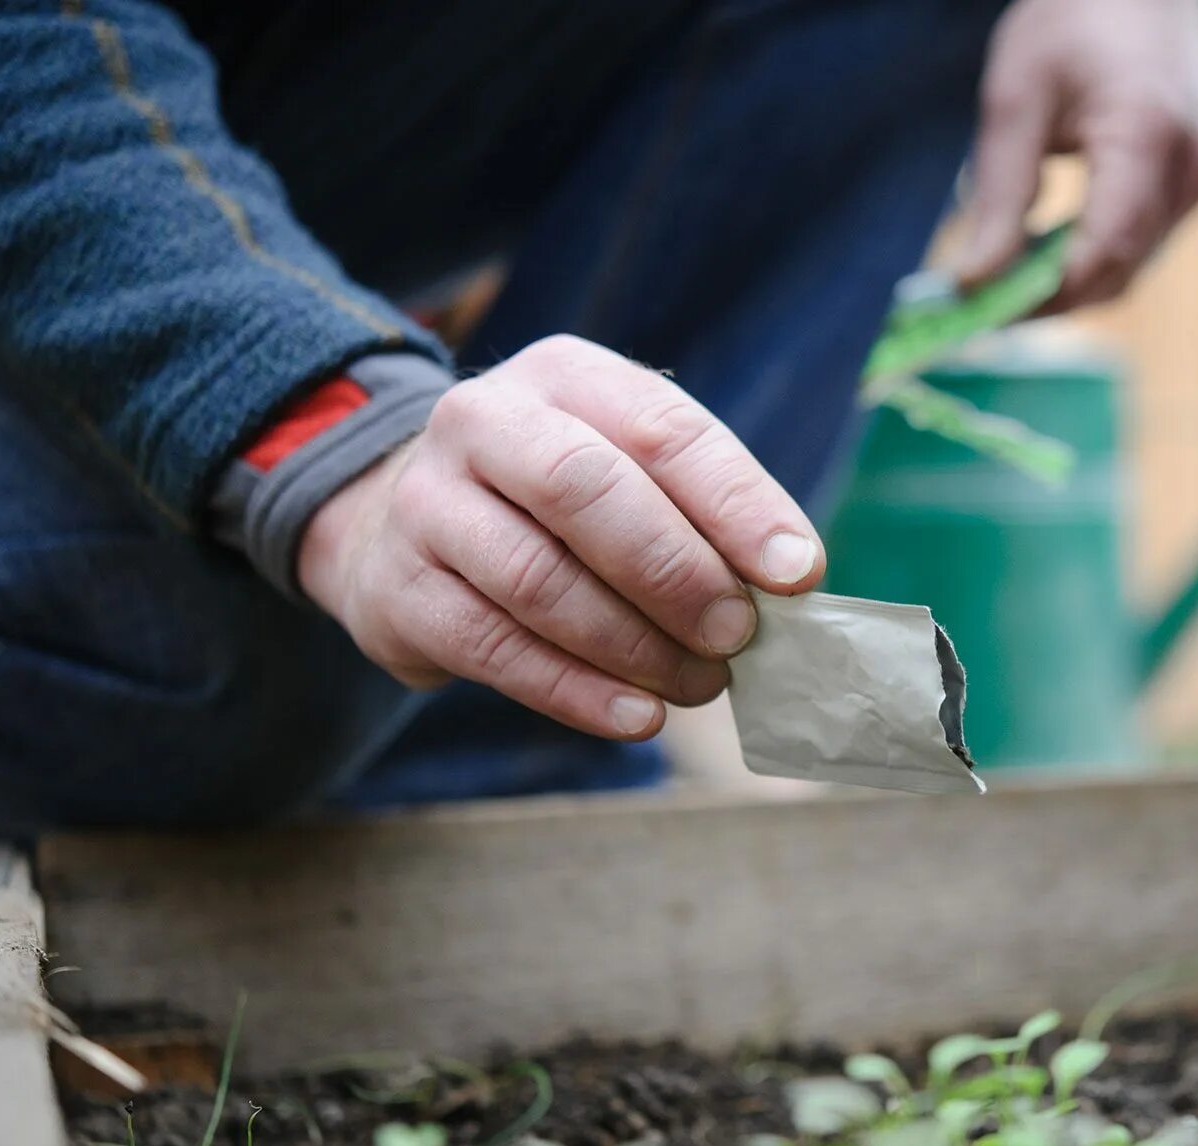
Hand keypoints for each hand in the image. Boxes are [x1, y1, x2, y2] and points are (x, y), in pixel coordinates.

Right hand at [298, 335, 824, 740]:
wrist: (401, 528)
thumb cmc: (555, 505)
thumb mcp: (628, 473)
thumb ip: (704, 514)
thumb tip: (789, 583)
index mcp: (565, 376)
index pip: (663, 430)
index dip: (738, 504)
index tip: (798, 573)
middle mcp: (484, 422)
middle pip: (585, 490)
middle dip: (676, 573)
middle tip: (738, 636)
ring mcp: (428, 504)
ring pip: (538, 579)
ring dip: (634, 646)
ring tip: (700, 685)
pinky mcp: (400, 591)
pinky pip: (496, 649)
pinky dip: (576, 691)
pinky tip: (637, 717)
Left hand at [958, 0, 1197, 312]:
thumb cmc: (1074, 18)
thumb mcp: (1015, 98)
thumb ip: (999, 197)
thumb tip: (973, 282)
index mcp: (1148, 135)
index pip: (1105, 249)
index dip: (1044, 295)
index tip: (982, 313)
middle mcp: (1191, 167)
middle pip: (1118, 271)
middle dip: (1048, 300)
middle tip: (979, 306)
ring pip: (1132, 267)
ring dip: (1068, 283)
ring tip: (1004, 276)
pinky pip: (1142, 244)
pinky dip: (1092, 257)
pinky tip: (1045, 249)